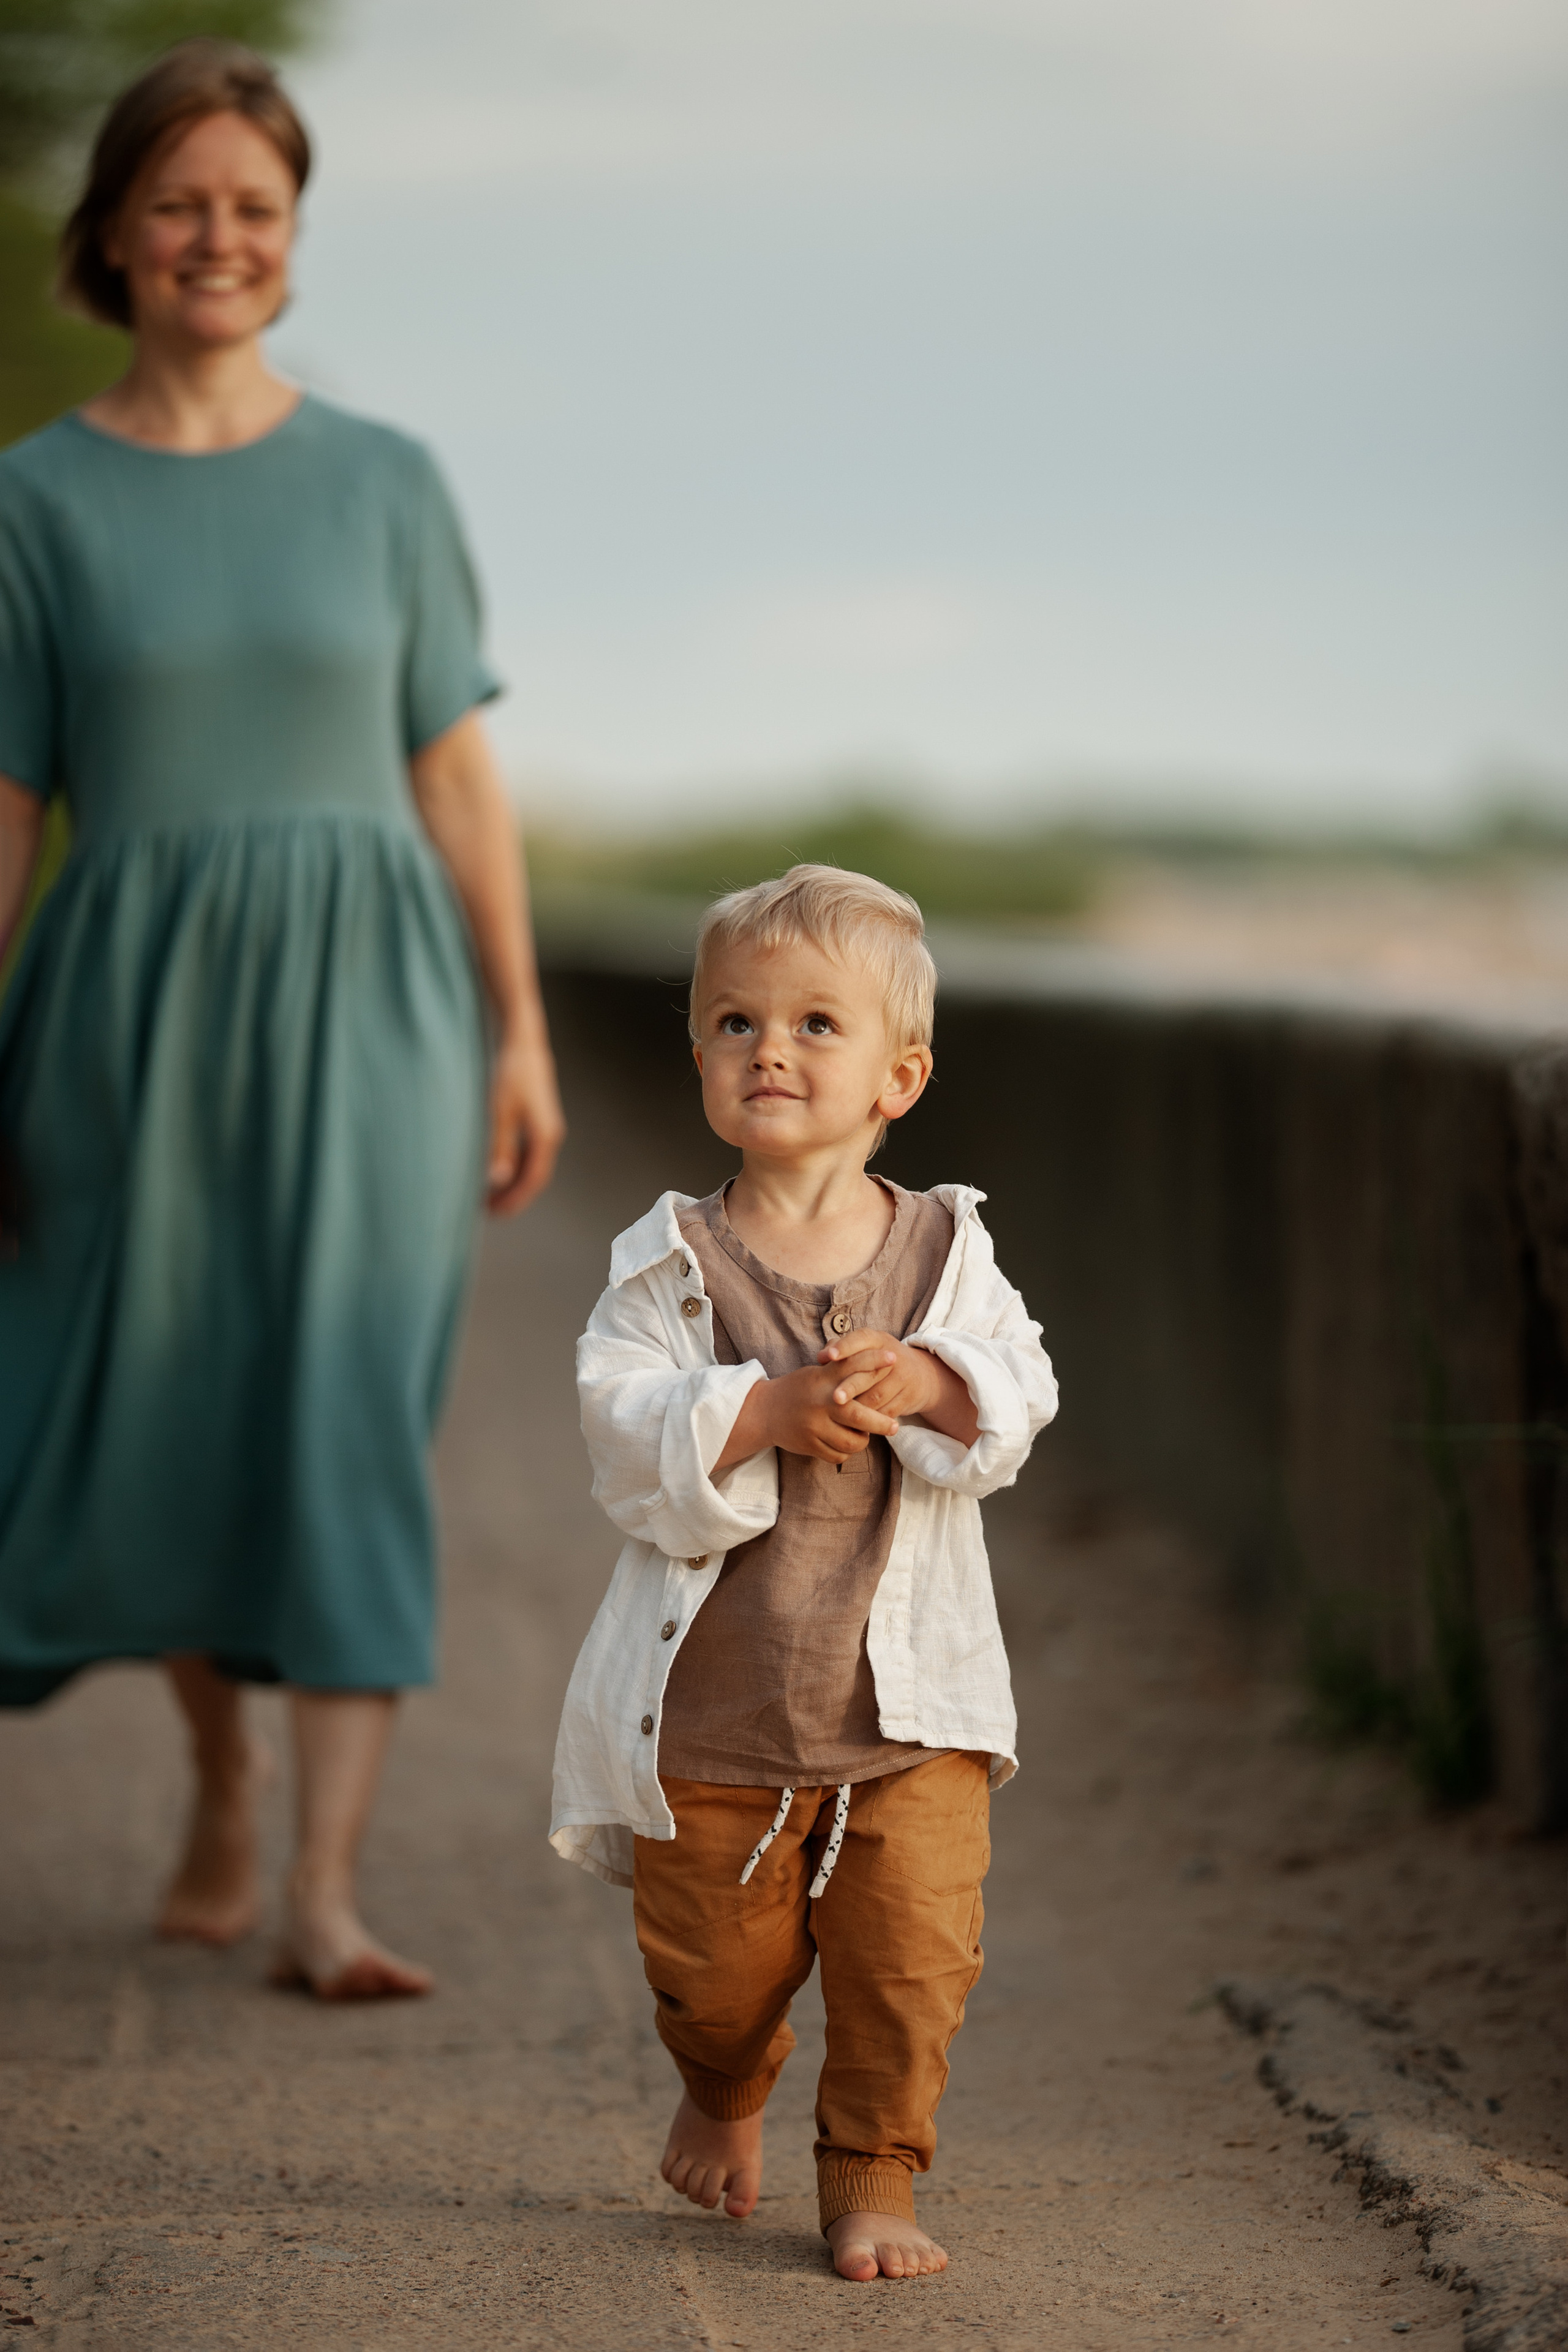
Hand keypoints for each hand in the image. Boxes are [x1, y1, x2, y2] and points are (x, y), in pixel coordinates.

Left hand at [485, 1035, 565, 1215]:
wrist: (524, 1045)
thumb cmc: (510, 1075)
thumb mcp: (500, 1112)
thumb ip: (499, 1147)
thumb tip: (498, 1179)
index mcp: (545, 1137)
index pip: (533, 1180)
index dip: (513, 1200)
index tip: (493, 1213)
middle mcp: (550, 1136)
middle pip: (534, 1177)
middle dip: (512, 1196)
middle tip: (486, 1210)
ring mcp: (546, 1129)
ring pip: (532, 1166)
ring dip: (512, 1182)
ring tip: (487, 1193)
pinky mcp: (539, 1121)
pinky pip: (528, 1153)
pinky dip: (513, 1166)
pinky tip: (496, 1169)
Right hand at [713, 1361, 898, 1471]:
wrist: (764, 1412)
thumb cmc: (798, 1389)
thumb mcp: (817, 1374)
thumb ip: (842, 1370)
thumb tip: (878, 1365)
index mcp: (823, 1380)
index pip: (852, 1366)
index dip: (873, 1361)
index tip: (893, 1359)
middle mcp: (820, 1403)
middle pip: (859, 1415)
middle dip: (881, 1423)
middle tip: (894, 1426)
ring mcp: (814, 1426)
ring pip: (851, 1441)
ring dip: (861, 1440)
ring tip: (862, 1434)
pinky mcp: (809, 1445)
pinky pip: (838, 1455)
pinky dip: (845, 1452)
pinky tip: (843, 1443)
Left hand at [820, 1329, 980, 1449]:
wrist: (920, 1375)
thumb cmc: (879, 1362)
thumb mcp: (865, 1349)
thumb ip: (841, 1350)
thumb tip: (820, 1358)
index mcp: (878, 1340)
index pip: (861, 1339)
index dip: (845, 1347)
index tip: (829, 1357)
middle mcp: (893, 1356)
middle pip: (869, 1372)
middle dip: (851, 1386)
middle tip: (835, 1398)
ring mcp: (904, 1377)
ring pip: (877, 1396)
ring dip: (859, 1407)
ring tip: (841, 1415)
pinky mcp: (910, 1397)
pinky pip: (886, 1412)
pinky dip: (871, 1420)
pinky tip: (857, 1425)